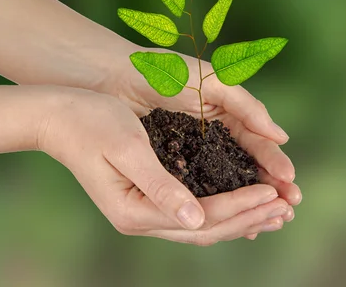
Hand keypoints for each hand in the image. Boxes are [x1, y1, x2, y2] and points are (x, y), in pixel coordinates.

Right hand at [39, 87, 290, 244]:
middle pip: (208, 228)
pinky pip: (194, 212)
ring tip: (274, 212)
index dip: (241, 206)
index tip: (273, 194)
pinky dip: (223, 209)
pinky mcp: (150, 196)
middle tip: (286, 209)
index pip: (203, 216)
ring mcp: (144, 211)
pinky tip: (242, 205)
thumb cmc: (91, 123)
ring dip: (241, 217)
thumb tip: (196, 219)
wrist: (59, 117)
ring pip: (204, 224)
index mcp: (136, 210)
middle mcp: (142, 218)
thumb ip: (161, 187)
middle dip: (249, 217)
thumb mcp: (127, 149)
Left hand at [110, 44, 301, 236]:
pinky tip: (232, 223)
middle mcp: (216, 136)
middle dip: (271, 187)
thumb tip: (281, 137)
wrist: (118, 76)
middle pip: (248, 167)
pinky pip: (199, 189)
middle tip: (290, 208)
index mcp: (229, 113)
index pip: (258, 143)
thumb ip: (246, 106)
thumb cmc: (165, 71)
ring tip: (269, 223)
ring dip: (248, 202)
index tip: (290, 183)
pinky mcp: (173, 167)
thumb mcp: (211, 81)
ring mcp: (195, 153)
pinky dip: (216, 205)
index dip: (274, 163)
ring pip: (227, 183)